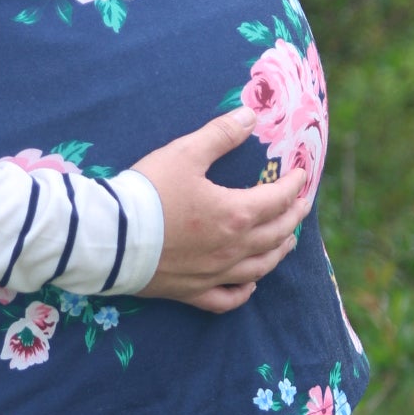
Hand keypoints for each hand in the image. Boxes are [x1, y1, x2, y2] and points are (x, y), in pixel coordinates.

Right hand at [128, 107, 309, 313]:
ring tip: (287, 241)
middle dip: (293, 216)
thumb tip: (250, 115)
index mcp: (236, 213)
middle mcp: (233, 248)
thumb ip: (220, 134)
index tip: (301, 175)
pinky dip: (245, 291)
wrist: (111, 237)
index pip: (278, 200)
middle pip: (276, 234)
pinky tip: (250, 283)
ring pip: (260, 267)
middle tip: (302, 205)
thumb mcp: (185, 153)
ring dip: (278, 252)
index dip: (293, 186)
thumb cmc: (149, 192)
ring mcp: (214, 274)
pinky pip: (228, 298)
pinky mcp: (192, 292)